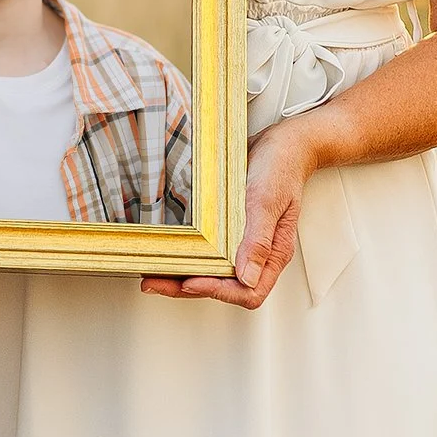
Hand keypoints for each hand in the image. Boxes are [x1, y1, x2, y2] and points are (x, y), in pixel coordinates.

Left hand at [142, 124, 312, 311]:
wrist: (284, 143)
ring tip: (153, 272)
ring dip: (183, 275)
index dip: (218, 292)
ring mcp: (243, 243)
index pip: (249, 293)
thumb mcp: (267, 201)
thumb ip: (258, 241)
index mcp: (273, 254)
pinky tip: (170, 250)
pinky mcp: (231, 231)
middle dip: (188, 287)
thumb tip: (247, 278)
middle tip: (154, 282)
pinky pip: (210, 251)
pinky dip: (189, 254)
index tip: (190, 280)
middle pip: (224, 287)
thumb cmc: (280, 168)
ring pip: (213, 271)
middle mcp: (258, 254)